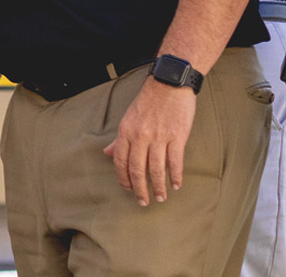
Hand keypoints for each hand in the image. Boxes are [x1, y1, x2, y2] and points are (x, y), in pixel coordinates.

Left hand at [103, 79, 196, 204]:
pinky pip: (175, 161)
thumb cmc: (148, 101)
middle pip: (137, 169)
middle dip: (139, 189)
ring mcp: (159, 137)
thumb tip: (108, 153)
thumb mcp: (128, 118)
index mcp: (126, 131)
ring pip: (156, 169)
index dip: (124, 178)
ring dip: (158, 187)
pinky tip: (175, 185)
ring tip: (160, 197)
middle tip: (143, 201)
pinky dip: (175, 176)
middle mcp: (140, 136)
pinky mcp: (177, 136)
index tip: (128, 189)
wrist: (169, 84)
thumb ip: (120, 139)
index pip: (121, 161)